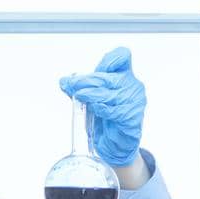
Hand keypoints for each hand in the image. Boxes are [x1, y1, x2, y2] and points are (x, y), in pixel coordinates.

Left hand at [59, 47, 146, 167]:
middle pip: (109, 77)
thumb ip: (79, 88)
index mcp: (124, 74)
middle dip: (87, 80)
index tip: (97, 69)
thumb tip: (64, 81)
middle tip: (73, 84)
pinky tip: (95, 109)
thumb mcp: (90, 97)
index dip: (110, 59)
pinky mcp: (133, 118)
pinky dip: (102, 109)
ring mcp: (135, 101)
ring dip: (91, 94)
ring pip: (110, 94)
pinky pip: (115, 111)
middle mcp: (132, 85)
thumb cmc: (106, 117)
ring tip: (79, 96)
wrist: (115, 143)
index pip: (122, 55)